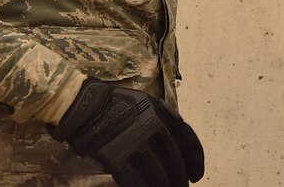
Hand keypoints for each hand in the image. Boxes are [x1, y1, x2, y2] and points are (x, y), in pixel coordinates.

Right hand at [50, 78, 204, 186]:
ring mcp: (135, 145)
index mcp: (164, 115)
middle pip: (174, 163)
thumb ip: (168, 119)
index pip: (188, 142)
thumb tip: (181, 144)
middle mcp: (153, 130)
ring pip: (157, 175)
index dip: (195, 162)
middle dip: (178, 180)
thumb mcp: (150, 103)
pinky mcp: (117, 158)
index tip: (196, 176)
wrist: (87, 107)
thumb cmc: (119, 104)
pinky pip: (135, 181)